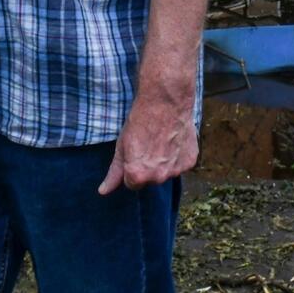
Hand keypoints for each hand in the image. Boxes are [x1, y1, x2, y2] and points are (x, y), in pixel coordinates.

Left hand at [98, 77, 195, 194]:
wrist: (166, 101)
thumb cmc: (141, 121)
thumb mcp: (122, 145)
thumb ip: (114, 172)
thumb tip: (103, 191)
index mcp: (138, 175)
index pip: (131, 184)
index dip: (131, 167)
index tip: (135, 152)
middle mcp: (158, 177)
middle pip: (150, 180)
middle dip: (148, 167)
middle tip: (148, 144)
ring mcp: (176, 170)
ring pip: (166, 173)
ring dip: (164, 162)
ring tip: (162, 140)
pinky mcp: (190, 161)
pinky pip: (181, 165)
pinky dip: (178, 155)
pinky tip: (174, 139)